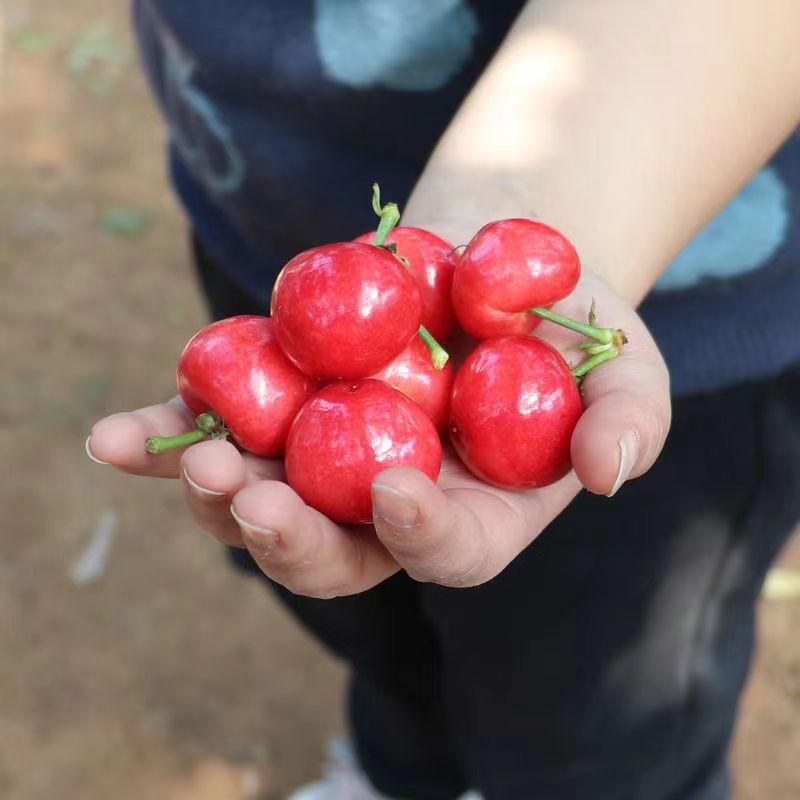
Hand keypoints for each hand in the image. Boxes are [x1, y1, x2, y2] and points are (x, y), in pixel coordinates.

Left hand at [88, 271, 669, 596]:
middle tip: (253, 501)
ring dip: (214, 492)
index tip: (398, 488)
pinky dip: (165, 432)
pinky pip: (215, 426)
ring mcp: (323, 458)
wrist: (492, 265)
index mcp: (471, 513)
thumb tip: (607, 474)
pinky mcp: (278, 404)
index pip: (446, 551)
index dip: (422, 535)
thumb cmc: (566, 328)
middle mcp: (386, 503)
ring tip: (191, 457)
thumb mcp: (626, 368)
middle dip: (292, 539)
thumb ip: (628, 423)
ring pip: (261, 502)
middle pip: (334, 553)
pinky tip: (115, 436)